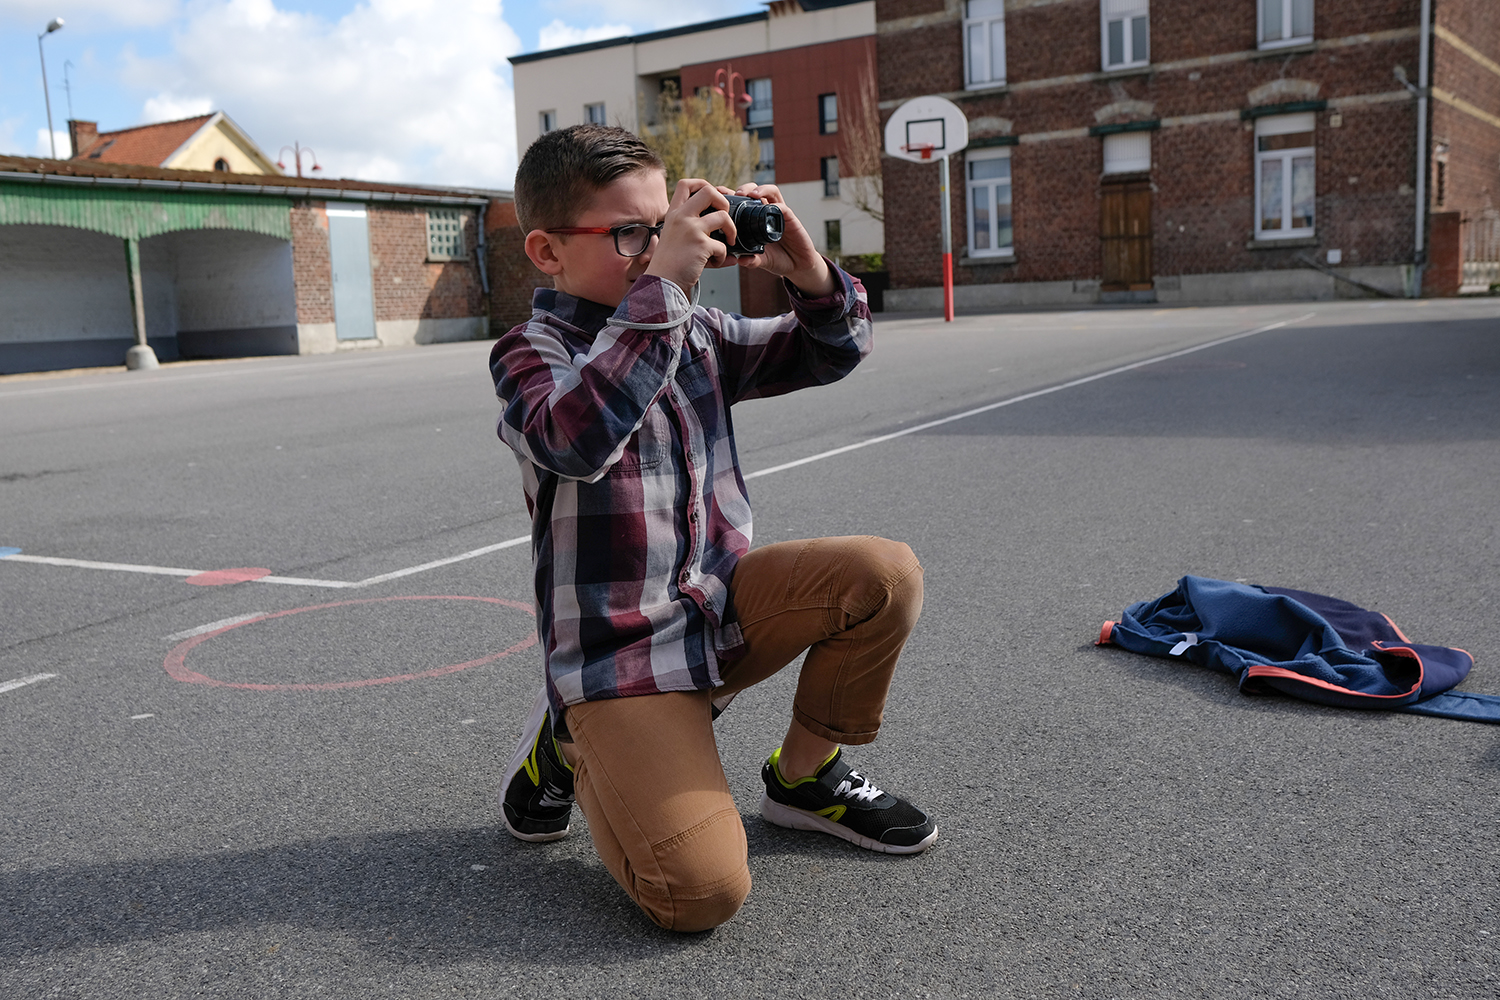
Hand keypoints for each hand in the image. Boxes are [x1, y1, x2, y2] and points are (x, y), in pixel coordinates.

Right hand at [642, 178, 733, 293]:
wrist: (662, 283)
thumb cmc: (669, 264)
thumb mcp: (672, 236)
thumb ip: (688, 226)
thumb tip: (717, 221)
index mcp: (674, 214)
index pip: (686, 184)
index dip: (703, 184)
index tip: (711, 197)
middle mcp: (682, 217)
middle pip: (708, 191)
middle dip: (723, 201)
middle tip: (724, 217)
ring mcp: (691, 230)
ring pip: (723, 217)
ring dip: (731, 231)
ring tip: (728, 243)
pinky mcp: (701, 245)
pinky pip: (723, 247)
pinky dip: (723, 257)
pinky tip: (713, 263)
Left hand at [728, 183, 835, 297]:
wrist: (797, 266)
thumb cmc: (778, 259)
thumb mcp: (761, 261)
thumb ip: (751, 260)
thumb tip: (739, 260)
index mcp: (755, 220)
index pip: (743, 202)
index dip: (731, 195)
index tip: (719, 194)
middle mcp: (767, 213)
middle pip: (755, 191)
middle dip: (745, 188)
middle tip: (736, 194)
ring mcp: (779, 214)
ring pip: (771, 192)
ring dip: (761, 189)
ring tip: (751, 194)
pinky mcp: (791, 219)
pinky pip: (783, 208)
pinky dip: (776, 205)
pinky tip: (770, 207)